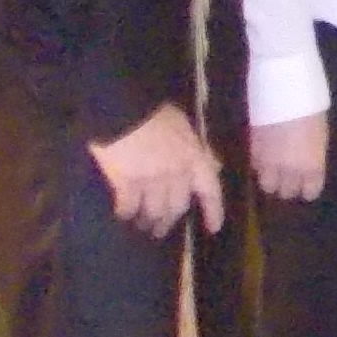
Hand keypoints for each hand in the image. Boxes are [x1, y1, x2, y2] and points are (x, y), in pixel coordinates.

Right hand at [89, 105, 223, 235]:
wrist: (123, 106)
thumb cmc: (155, 111)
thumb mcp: (185, 126)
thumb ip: (198, 149)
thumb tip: (212, 165)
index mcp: (194, 157)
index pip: (210, 190)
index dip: (214, 211)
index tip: (213, 228)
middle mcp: (176, 174)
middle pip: (177, 207)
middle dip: (169, 221)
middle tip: (161, 230)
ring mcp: (151, 180)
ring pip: (154, 211)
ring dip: (149, 221)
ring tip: (142, 225)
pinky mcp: (126, 183)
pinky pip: (129, 206)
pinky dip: (126, 213)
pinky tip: (123, 215)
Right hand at [247, 113, 324, 203]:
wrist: (284, 92)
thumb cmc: (311, 107)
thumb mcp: (320, 135)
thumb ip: (313, 155)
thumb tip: (307, 163)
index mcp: (313, 166)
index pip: (310, 192)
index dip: (308, 188)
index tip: (307, 184)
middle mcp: (291, 170)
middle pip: (287, 192)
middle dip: (289, 186)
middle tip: (289, 177)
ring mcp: (269, 163)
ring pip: (267, 185)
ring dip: (271, 179)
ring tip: (274, 170)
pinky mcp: (253, 152)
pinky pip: (255, 168)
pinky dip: (260, 166)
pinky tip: (265, 156)